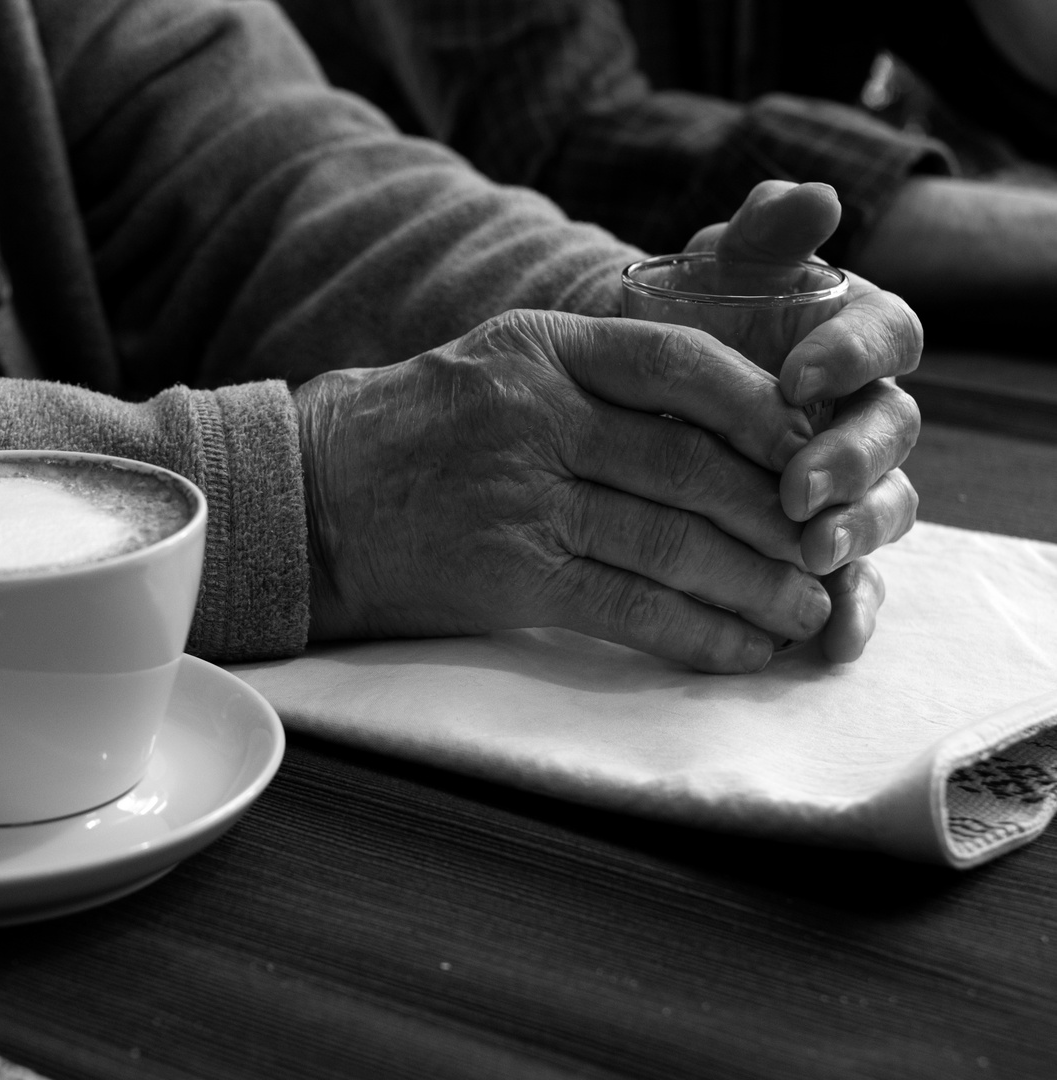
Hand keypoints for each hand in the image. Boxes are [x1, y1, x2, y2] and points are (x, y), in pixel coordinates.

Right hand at [297, 309, 830, 673]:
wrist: (308, 498)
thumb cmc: (418, 433)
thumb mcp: (499, 365)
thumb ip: (598, 376)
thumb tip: (728, 424)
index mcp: (541, 348)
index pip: (678, 362)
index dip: (760, 406)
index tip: (813, 445)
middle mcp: (533, 415)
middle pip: (689, 464)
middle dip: (777, 516)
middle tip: (832, 549)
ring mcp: (517, 497)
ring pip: (670, 542)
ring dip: (754, 585)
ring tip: (805, 610)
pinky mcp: (506, 576)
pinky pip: (626, 606)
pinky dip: (697, 634)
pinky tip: (741, 650)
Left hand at [685, 181, 921, 661]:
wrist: (641, 390)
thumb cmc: (688, 322)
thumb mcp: (712, 273)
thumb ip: (760, 238)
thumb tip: (807, 198)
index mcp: (855, 336)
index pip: (889, 338)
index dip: (853, 355)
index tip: (798, 374)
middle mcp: (866, 410)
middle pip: (891, 434)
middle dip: (849, 460)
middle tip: (796, 487)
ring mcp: (852, 481)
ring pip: (884, 508)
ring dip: (853, 533)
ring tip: (807, 557)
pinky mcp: (828, 539)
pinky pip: (857, 578)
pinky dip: (850, 608)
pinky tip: (827, 640)